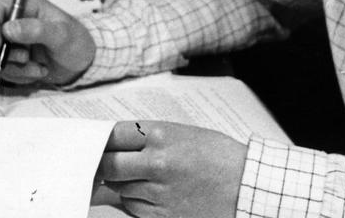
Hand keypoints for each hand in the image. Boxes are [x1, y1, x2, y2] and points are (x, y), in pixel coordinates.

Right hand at [0, 0, 95, 85]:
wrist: (84, 64)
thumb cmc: (77, 42)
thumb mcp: (61, 34)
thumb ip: (36, 30)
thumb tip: (8, 29)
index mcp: (26, 5)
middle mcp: (16, 21)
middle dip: (5, 52)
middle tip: (25, 58)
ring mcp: (14, 41)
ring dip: (15, 67)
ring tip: (38, 67)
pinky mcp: (15, 58)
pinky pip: (5, 69)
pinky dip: (20, 75)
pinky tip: (39, 71)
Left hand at [97, 121, 246, 217]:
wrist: (247, 186)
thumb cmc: (220, 157)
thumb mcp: (185, 134)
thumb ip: (150, 139)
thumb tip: (117, 146)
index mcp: (161, 135)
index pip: (113, 135)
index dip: (101, 141)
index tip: (97, 145)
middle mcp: (156, 162)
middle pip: (108, 165)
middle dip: (104, 166)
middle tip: (106, 166)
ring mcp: (158, 191)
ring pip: (120, 188)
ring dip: (124, 185)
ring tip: (145, 179)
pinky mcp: (163, 215)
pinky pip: (134, 207)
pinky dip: (137, 202)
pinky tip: (154, 194)